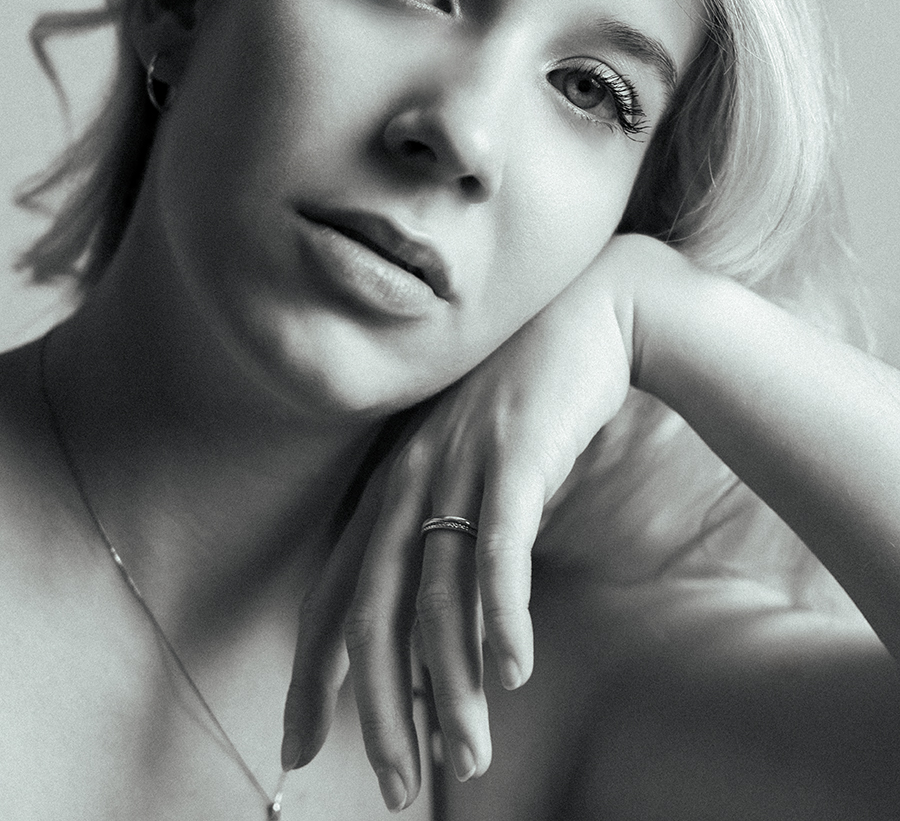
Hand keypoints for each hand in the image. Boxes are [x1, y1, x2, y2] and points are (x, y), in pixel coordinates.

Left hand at [282, 235, 641, 810]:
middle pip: (374, 612)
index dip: (312, 673)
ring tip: (466, 757)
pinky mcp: (515, 457)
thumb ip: (446, 526)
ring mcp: (459, 466)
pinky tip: (513, 673)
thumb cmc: (530, 397)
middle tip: (392, 785)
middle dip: (378, 707)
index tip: (300, 745)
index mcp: (393, 483)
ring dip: (451, 687)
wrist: (589, 312)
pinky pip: (499, 551)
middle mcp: (411, 478)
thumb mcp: (472, 464)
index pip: (335, 594)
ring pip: (437, 598)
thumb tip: (440, 618)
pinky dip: (501, 616)